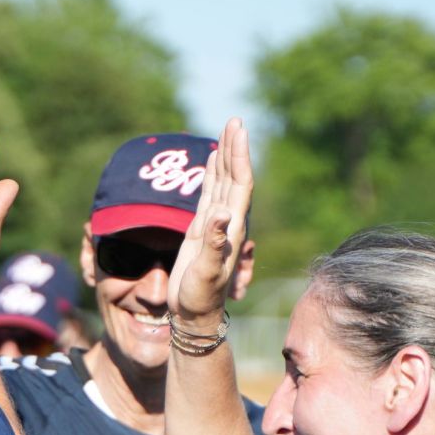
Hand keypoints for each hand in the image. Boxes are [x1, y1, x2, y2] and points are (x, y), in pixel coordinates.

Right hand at [167, 118, 252, 321]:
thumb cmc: (199, 297)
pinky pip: (210, 193)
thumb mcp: (207, 273)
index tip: (238, 131)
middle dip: (234, 148)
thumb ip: (215, 245)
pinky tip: (213, 160)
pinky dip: (212, 174)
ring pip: (223, 182)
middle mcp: (229, 222)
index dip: (240, 157)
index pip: (240, 184)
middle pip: (234, 177)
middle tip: (234, 120)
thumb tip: (222, 215)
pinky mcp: (203, 229)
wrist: (194, 314)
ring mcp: (216, 224)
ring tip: (226, 131)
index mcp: (233, 228)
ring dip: (225, 156)